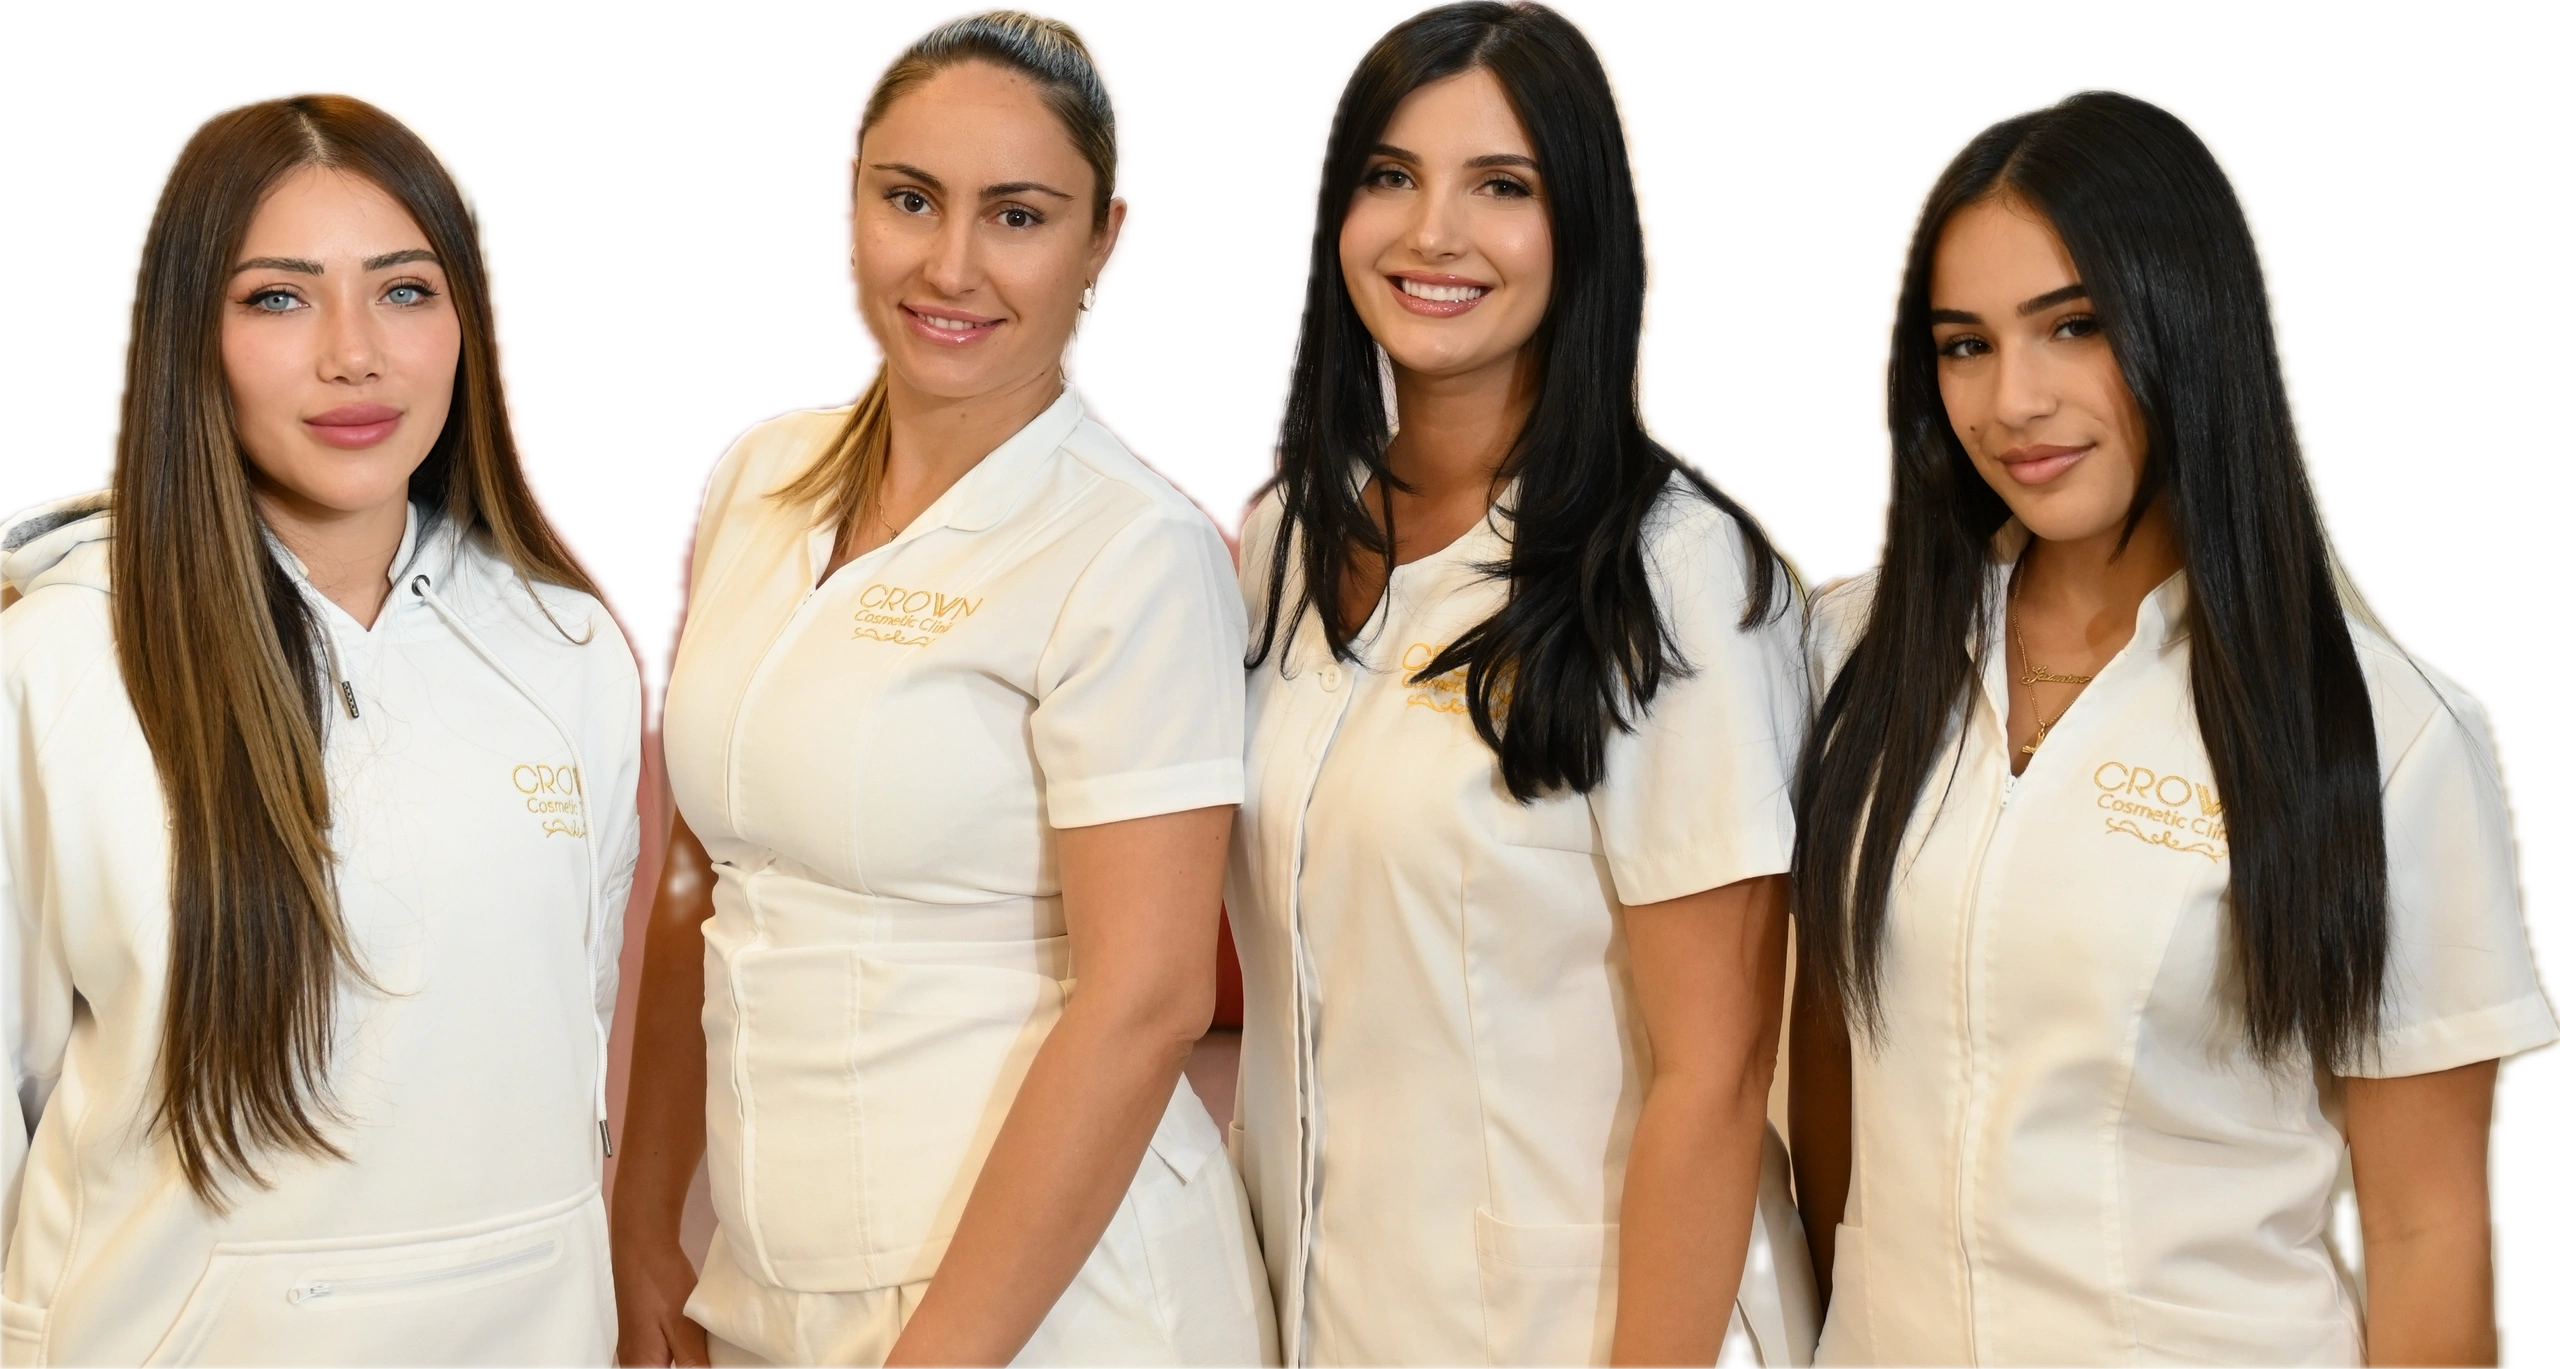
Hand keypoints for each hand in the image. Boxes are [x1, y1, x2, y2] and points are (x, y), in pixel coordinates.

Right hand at [613, 1232, 710, 1368]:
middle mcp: (633, 1363)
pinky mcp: (641, 1336)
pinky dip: (676, 1359)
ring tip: (708, 1357)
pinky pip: (658, 1360)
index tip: (707, 1363)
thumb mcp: (684, 1328)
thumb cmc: (661, 1284)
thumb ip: (693, 1364)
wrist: (643, 1247)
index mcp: (642, 1367)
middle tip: (711, 1359)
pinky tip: (697, 1351)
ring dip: (684, 1364)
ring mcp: (635, 1349)